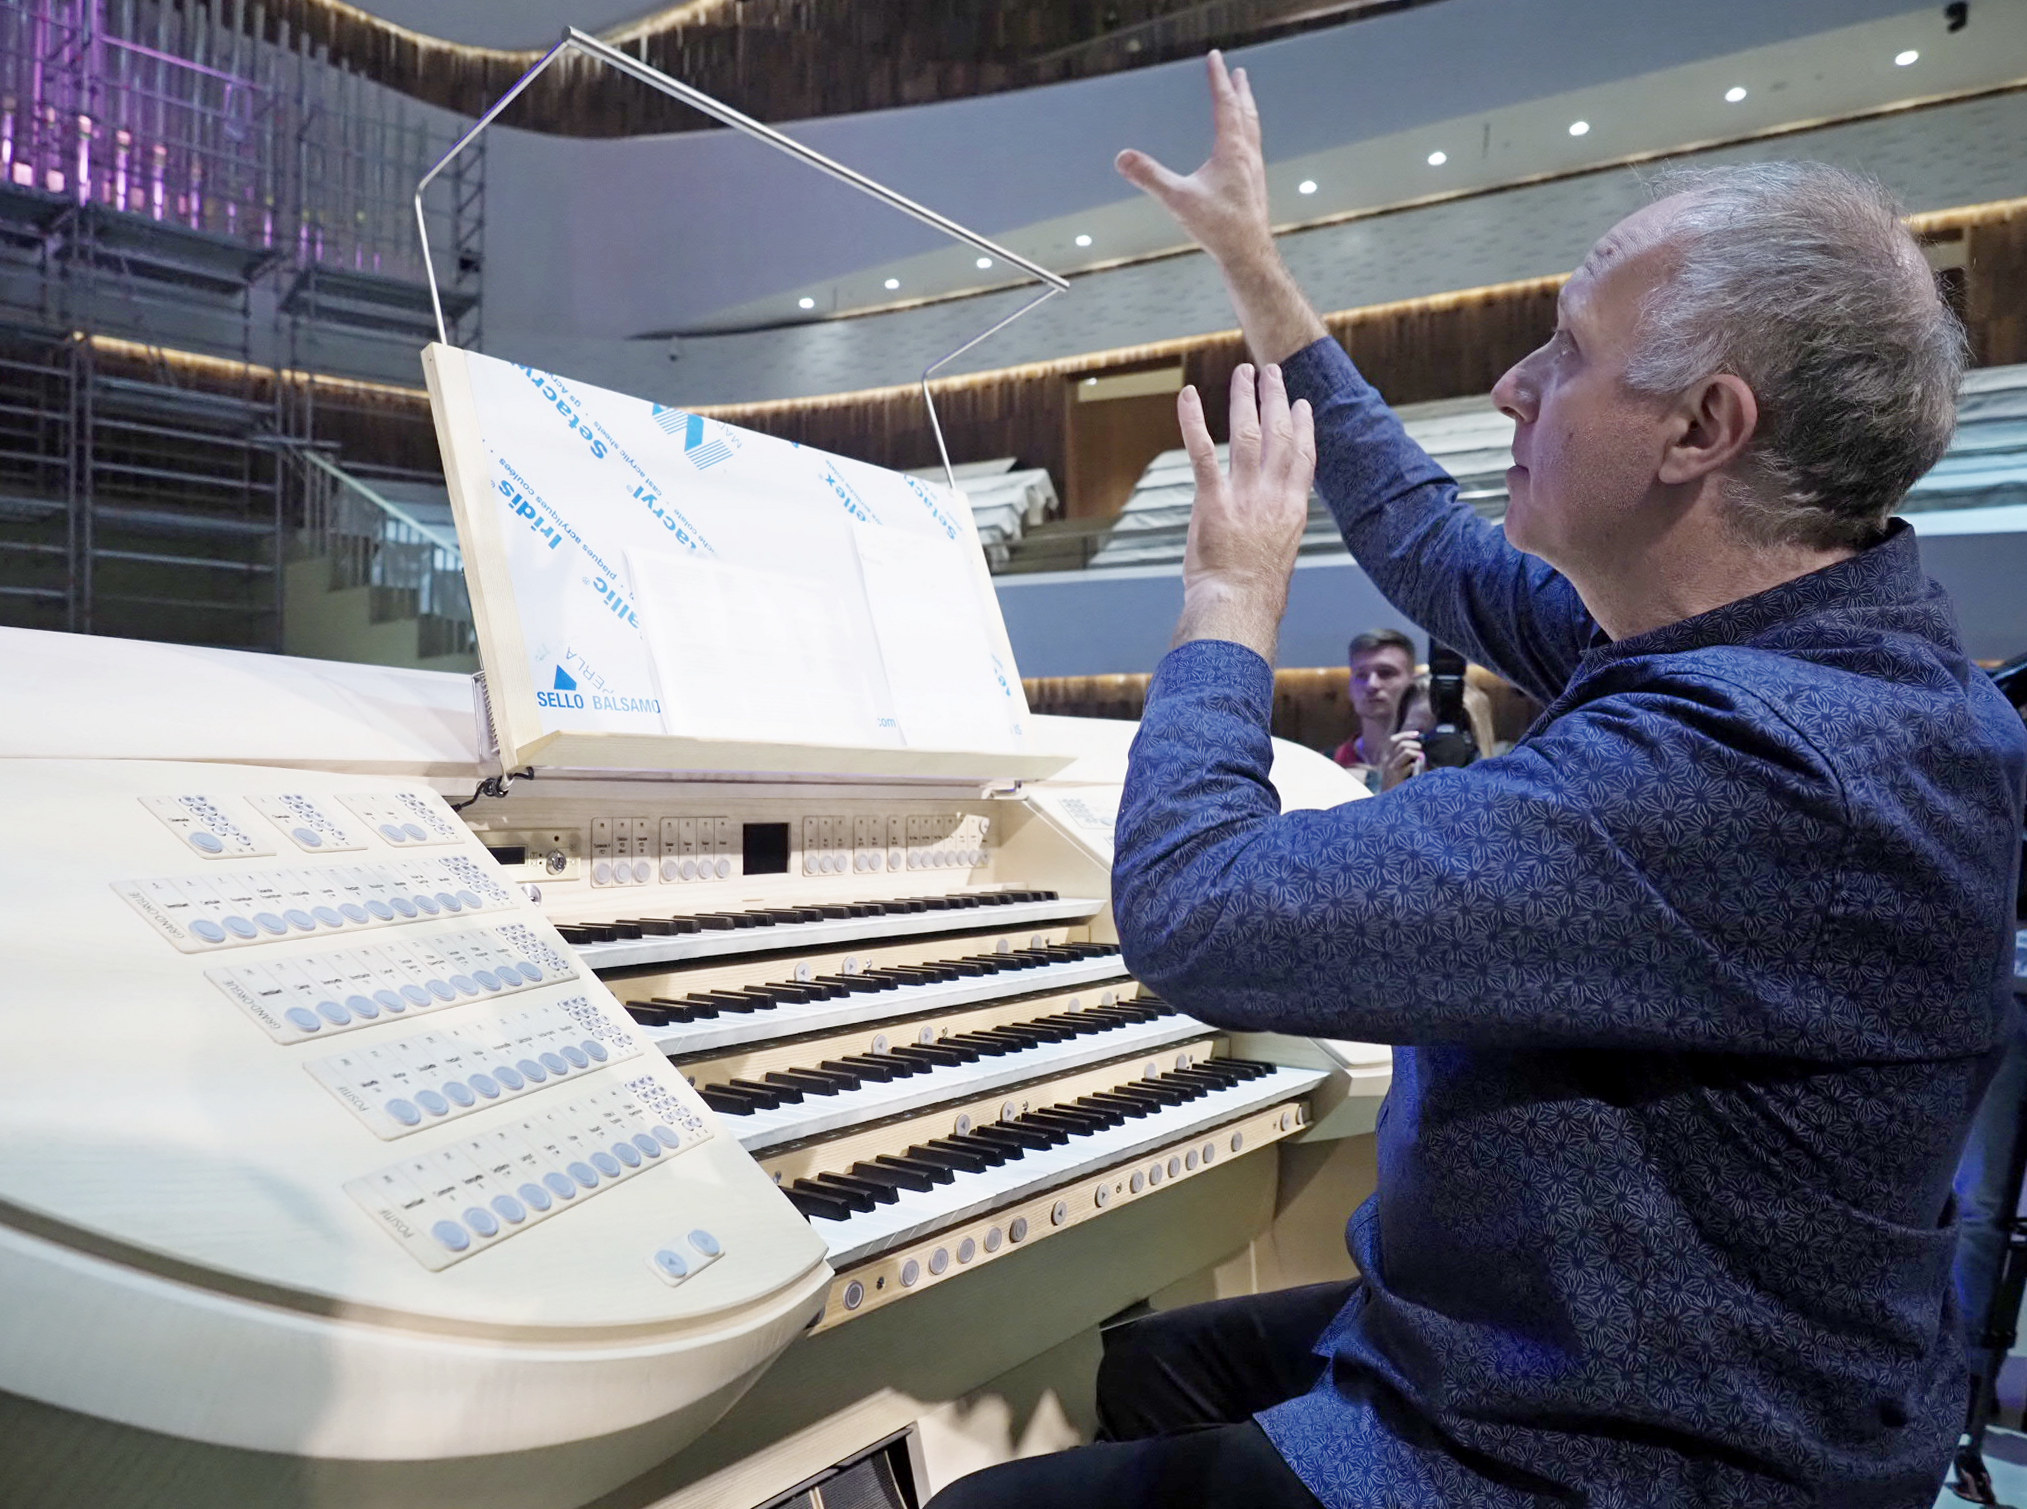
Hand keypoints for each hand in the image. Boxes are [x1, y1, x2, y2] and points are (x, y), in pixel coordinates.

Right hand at [1116, 51, 1274, 272]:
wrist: (1249, 253)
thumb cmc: (1218, 227)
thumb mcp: (1178, 200)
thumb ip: (1150, 177)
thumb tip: (1121, 158)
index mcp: (1232, 150)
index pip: (1225, 104)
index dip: (1218, 79)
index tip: (1215, 57)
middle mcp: (1247, 154)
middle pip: (1245, 112)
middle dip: (1239, 90)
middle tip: (1238, 72)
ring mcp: (1254, 169)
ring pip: (1253, 129)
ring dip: (1247, 109)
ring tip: (1244, 101)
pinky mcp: (1255, 184)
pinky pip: (1253, 147)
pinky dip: (1248, 133)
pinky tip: (1243, 146)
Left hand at [1171, 362, 1315, 658]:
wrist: (1239, 605)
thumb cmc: (1256, 593)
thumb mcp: (1279, 555)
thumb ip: (1276, 528)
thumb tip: (1271, 525)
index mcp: (1293, 509)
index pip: (1303, 457)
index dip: (1303, 427)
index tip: (1301, 405)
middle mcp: (1273, 495)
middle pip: (1279, 435)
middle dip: (1275, 399)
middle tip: (1272, 372)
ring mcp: (1244, 495)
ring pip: (1247, 433)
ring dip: (1245, 398)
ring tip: (1245, 372)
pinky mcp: (1213, 501)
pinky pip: (1202, 452)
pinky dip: (1192, 421)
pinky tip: (1188, 395)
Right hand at [1380, 730, 1425, 789]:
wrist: (1389, 802)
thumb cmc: (1397, 785)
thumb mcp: (1396, 769)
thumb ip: (1404, 758)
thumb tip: (1419, 748)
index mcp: (1385, 757)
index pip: (1393, 740)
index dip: (1405, 734)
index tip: (1417, 734)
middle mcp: (1386, 760)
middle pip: (1401, 744)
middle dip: (1415, 745)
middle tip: (1421, 751)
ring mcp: (1390, 767)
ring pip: (1406, 751)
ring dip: (1417, 754)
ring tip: (1421, 760)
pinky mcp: (1397, 775)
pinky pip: (1411, 765)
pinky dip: (1417, 766)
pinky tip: (1417, 772)